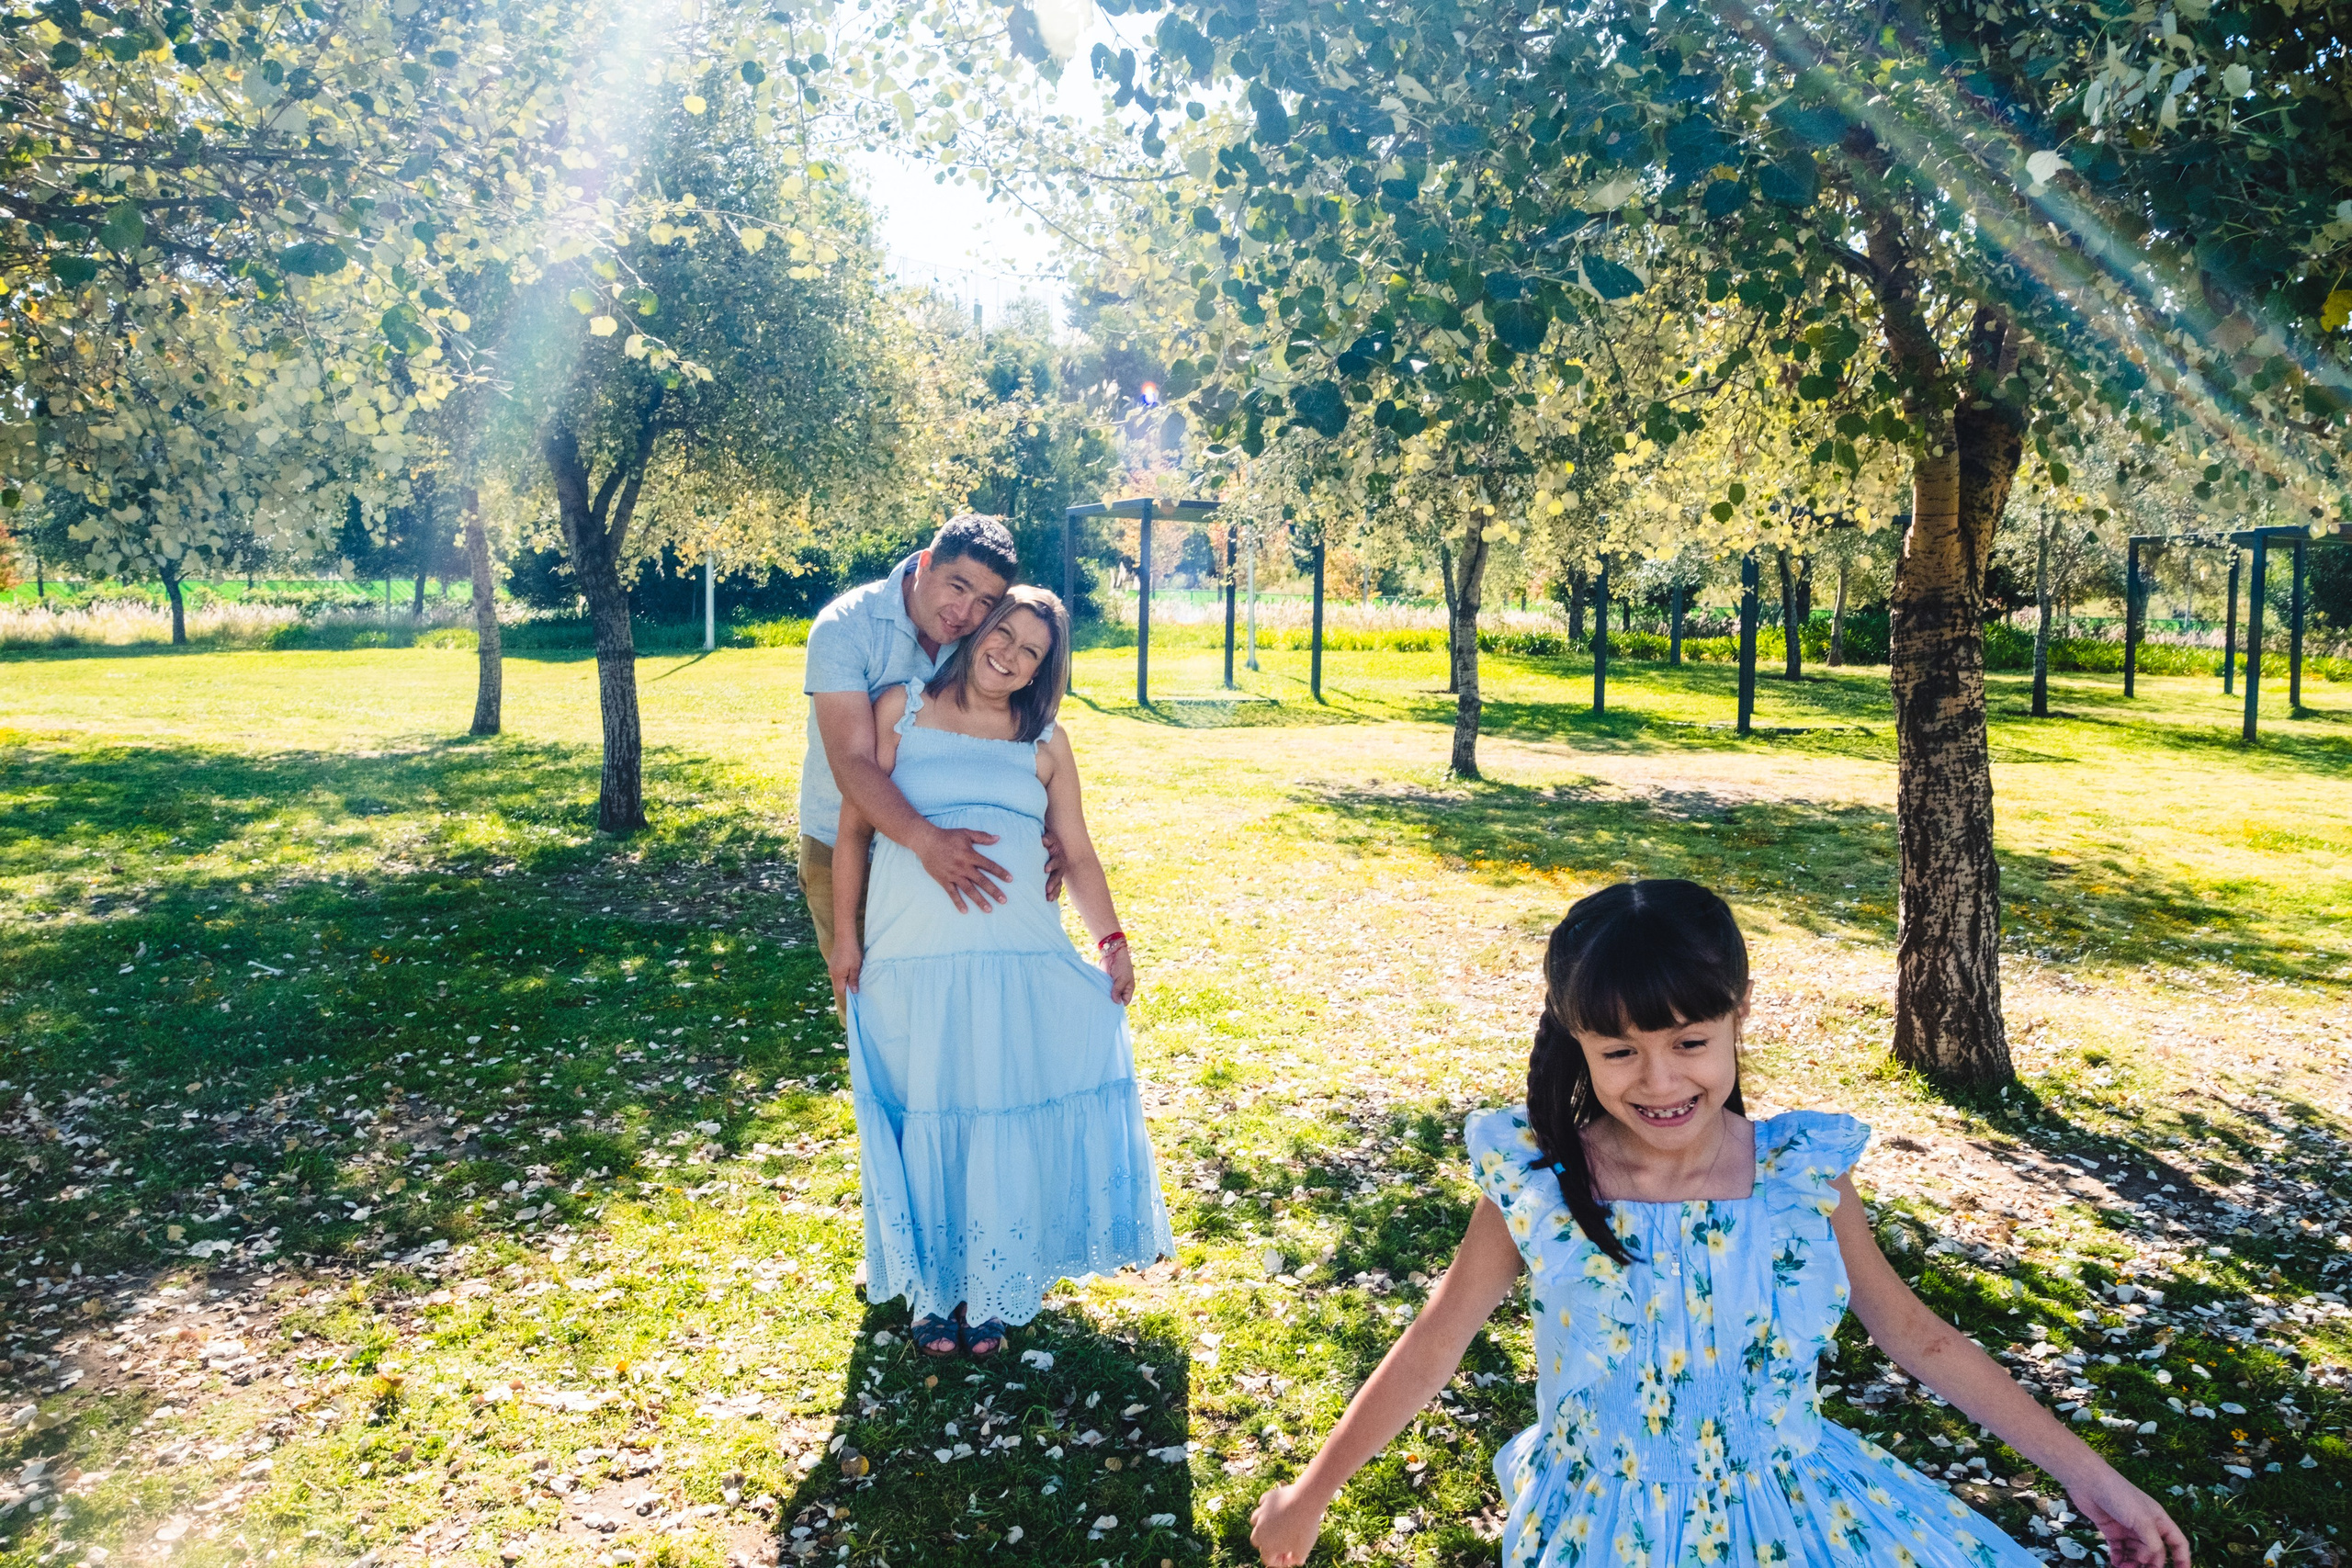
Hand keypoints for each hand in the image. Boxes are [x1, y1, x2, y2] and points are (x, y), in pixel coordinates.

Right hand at [828, 939, 862, 1022]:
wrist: (844, 937)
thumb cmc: (851, 953)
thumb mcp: (855, 968)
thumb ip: (854, 981)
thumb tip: (854, 992)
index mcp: (837, 976)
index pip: (840, 990)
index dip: (848, 992)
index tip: (857, 989)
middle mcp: (832, 972)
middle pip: (839, 984)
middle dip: (847, 985)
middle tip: (858, 981)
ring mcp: (831, 966)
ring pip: (838, 977)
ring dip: (846, 977)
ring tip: (855, 973)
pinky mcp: (833, 961)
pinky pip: (838, 971)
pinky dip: (844, 971)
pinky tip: (850, 966)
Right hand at [917, 825, 1009, 911]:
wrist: (926, 841)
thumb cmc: (948, 836)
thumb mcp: (966, 833)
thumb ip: (982, 837)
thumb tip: (998, 838)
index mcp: (970, 855)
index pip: (989, 865)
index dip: (1000, 872)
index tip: (1010, 880)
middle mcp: (963, 867)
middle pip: (982, 881)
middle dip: (993, 891)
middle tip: (1004, 900)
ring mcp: (953, 875)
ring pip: (969, 889)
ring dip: (979, 900)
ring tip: (989, 909)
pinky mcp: (944, 880)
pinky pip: (952, 893)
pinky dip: (958, 902)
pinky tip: (965, 911)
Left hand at [1041, 827, 1066, 901]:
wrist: (1053, 845)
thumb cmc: (1049, 842)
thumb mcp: (1049, 839)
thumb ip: (1047, 839)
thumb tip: (1043, 840)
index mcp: (1058, 856)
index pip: (1055, 862)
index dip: (1051, 865)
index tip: (1045, 869)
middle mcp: (1060, 866)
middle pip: (1058, 875)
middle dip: (1052, 882)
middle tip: (1047, 889)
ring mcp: (1059, 874)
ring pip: (1058, 884)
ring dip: (1054, 891)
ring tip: (1048, 898)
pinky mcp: (1056, 879)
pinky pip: (1057, 888)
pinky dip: (1054, 894)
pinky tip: (1050, 900)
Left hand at [1101, 940, 1134, 1004]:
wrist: (1113, 953)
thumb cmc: (1121, 965)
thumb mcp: (1121, 979)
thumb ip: (1118, 991)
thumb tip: (1116, 1003)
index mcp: (1128, 988)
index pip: (1125, 1001)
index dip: (1119, 1005)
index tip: (1111, 1008)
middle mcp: (1121, 988)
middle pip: (1117, 999)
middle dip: (1111, 1002)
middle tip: (1103, 1007)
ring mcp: (1113, 985)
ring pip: (1110, 995)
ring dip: (1105, 997)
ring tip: (1099, 1002)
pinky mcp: (1106, 981)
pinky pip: (1104, 989)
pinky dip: (1101, 992)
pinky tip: (1096, 996)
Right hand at [1248, 1481, 1326, 1566]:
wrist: (1305, 1501)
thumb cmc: (1305, 1528)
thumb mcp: (1304, 1550)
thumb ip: (1296, 1559)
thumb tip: (1290, 1559)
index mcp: (1268, 1546)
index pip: (1267, 1559)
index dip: (1279, 1561)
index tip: (1289, 1555)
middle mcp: (1260, 1530)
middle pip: (1256, 1540)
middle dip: (1265, 1543)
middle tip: (1279, 1541)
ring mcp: (1261, 1513)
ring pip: (1255, 1521)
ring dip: (1262, 1524)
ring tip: (1276, 1524)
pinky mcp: (1266, 1499)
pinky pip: (1262, 1504)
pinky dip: (1267, 1507)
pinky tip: (1277, 1508)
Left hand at [2065, 1465, 2191, 1567]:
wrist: (2088, 1481)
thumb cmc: (2119, 1495)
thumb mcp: (2142, 1520)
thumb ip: (2152, 1543)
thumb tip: (2149, 1561)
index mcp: (2159, 1520)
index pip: (2178, 1543)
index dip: (2182, 1559)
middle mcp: (2146, 1526)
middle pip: (2155, 1553)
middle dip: (2150, 1565)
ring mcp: (2129, 1529)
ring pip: (2136, 1554)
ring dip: (2133, 1564)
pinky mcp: (2112, 1530)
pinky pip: (2119, 1550)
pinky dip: (2119, 1559)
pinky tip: (2115, 1563)